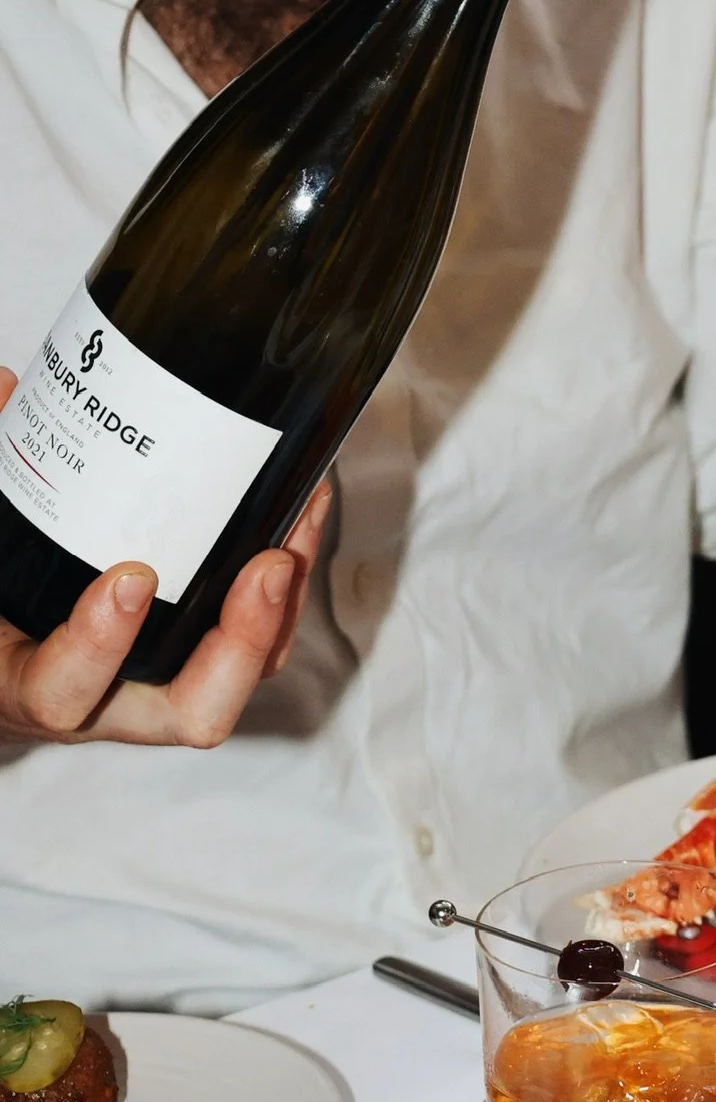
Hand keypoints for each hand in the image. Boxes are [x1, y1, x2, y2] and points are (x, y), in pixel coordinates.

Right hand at [0, 368, 330, 746]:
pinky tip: (300, 509)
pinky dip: (287, 578)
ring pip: (242, 675)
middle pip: (196, 713)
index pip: (61, 692)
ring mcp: (161, 686)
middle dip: (242, 642)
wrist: (7, 648)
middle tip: (266, 565)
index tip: (129, 577)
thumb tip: (2, 387)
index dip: (97, 644)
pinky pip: (259, 639)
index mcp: (30, 687)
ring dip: (282, 604)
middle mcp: (108, 704)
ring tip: (298, 517)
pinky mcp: (200, 657)